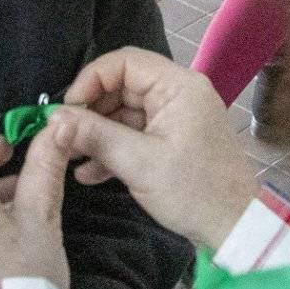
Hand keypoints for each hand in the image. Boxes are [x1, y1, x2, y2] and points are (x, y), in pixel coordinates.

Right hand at [50, 47, 255, 250]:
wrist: (234, 227)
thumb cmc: (193, 192)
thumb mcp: (139, 163)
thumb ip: (95, 135)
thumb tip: (54, 117)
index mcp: (179, 86)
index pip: (124, 62)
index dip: (91, 80)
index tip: (68, 109)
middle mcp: (179, 93)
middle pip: (122, 86)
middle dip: (90, 112)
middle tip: (64, 137)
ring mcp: (176, 117)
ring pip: (125, 113)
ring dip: (98, 134)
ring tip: (71, 157)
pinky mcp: (173, 139)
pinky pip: (136, 133)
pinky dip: (114, 148)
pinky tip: (89, 173)